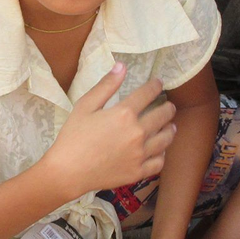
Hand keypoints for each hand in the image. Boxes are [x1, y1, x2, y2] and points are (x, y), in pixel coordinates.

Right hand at [44, 63, 175, 198]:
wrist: (68, 171)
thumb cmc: (73, 136)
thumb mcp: (85, 106)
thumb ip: (105, 86)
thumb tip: (122, 66)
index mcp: (124, 113)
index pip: (147, 94)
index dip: (155, 86)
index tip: (159, 83)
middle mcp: (138, 132)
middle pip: (162, 116)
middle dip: (168, 108)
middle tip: (169, 106)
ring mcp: (140, 154)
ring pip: (165, 139)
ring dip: (170, 129)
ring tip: (171, 126)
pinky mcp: (138, 172)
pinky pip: (158, 162)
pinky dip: (162, 154)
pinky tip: (160, 150)